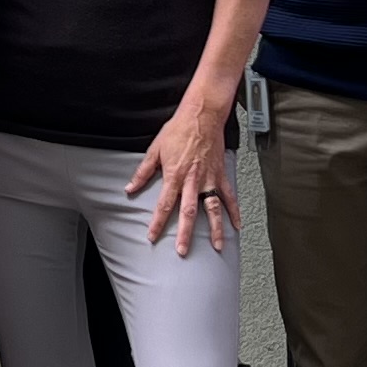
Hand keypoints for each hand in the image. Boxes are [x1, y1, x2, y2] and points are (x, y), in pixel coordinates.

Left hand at [125, 94, 239, 256]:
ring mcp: (209, 179)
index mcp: (174, 175)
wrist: (202, 116)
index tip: (153, 236)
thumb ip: (143, 172)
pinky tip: (236, 225)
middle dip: (185, 234)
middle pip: (188, 213)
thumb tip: (130, 187)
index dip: (157, 223)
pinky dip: (234, 211)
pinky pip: (229, 196)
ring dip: (215, 229)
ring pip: (213, 209)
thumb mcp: (155, 150)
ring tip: (216, 246)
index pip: (164, 205)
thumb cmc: (179, 130)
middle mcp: (192, 181)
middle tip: (183, 250)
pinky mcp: (221, 175)